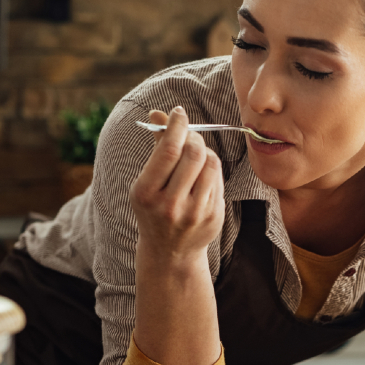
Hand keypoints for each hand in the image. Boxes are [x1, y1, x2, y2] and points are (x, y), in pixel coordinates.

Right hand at [131, 106, 224, 272]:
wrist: (170, 252)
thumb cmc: (155, 208)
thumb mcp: (147, 182)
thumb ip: (156, 147)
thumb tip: (159, 113)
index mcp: (146, 193)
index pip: (168, 150)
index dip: (177, 126)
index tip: (179, 112)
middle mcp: (170, 205)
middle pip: (193, 153)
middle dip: (194, 137)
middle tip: (190, 135)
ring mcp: (194, 213)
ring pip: (210, 164)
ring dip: (205, 152)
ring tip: (196, 156)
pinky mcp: (213, 216)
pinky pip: (218, 179)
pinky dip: (211, 169)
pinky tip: (202, 175)